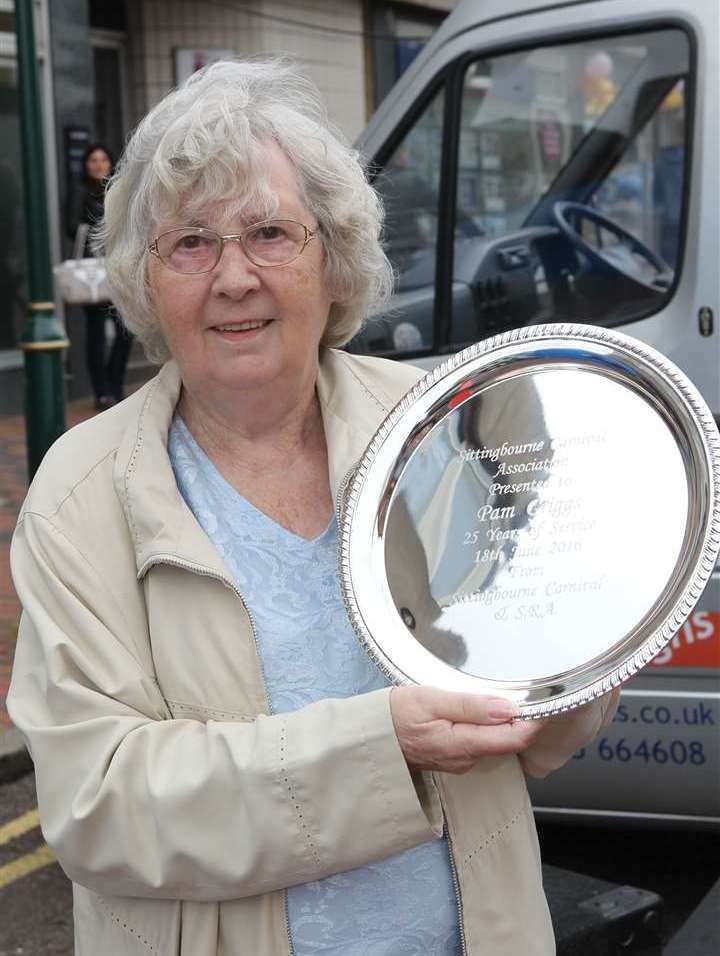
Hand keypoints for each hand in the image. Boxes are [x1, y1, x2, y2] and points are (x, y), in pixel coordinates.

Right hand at [390, 685, 547, 774]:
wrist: (371, 739)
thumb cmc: (396, 715)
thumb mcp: (430, 700)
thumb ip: (469, 705)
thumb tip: (507, 709)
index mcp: (463, 744)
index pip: (514, 737)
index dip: (534, 720)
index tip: (547, 700)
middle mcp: (468, 759)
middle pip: (509, 740)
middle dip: (526, 719)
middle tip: (537, 691)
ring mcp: (462, 761)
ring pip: (497, 741)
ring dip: (508, 721)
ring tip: (516, 695)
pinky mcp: (456, 756)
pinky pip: (483, 741)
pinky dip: (492, 726)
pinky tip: (488, 709)